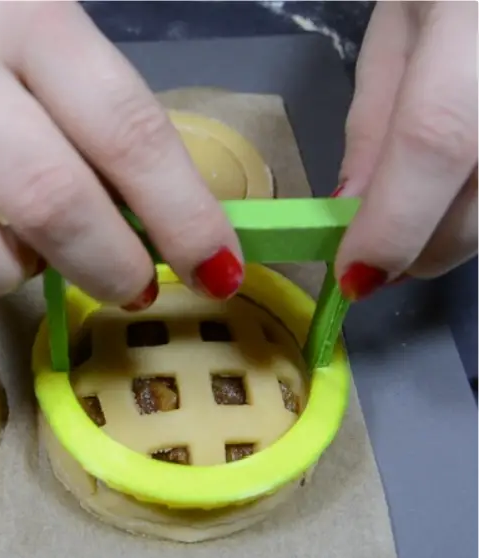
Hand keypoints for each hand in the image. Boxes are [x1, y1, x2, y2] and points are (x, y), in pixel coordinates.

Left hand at [336, 1, 476, 299]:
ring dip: (457, 234)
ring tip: (418, 219)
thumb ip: (375, 119)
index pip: (436, 139)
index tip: (354, 274)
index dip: (394, 222)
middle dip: (422, 249)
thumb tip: (349, 206)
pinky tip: (460, 191)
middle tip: (377, 259)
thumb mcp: (399, 30)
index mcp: (472, 24)